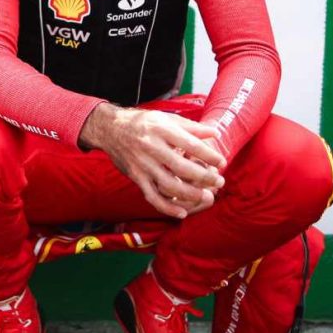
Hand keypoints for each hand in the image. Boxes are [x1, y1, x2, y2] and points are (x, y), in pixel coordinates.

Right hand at [78, 104, 227, 218]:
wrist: (110, 129)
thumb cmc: (142, 122)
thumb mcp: (166, 118)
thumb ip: (191, 127)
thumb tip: (215, 134)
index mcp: (161, 130)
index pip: (191, 145)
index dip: (209, 155)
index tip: (222, 162)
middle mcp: (151, 147)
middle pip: (182, 167)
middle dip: (205, 177)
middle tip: (219, 182)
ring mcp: (142, 164)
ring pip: (169, 185)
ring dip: (190, 194)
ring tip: (205, 196)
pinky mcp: (136, 177)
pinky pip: (152, 196)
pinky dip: (167, 207)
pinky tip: (181, 213)